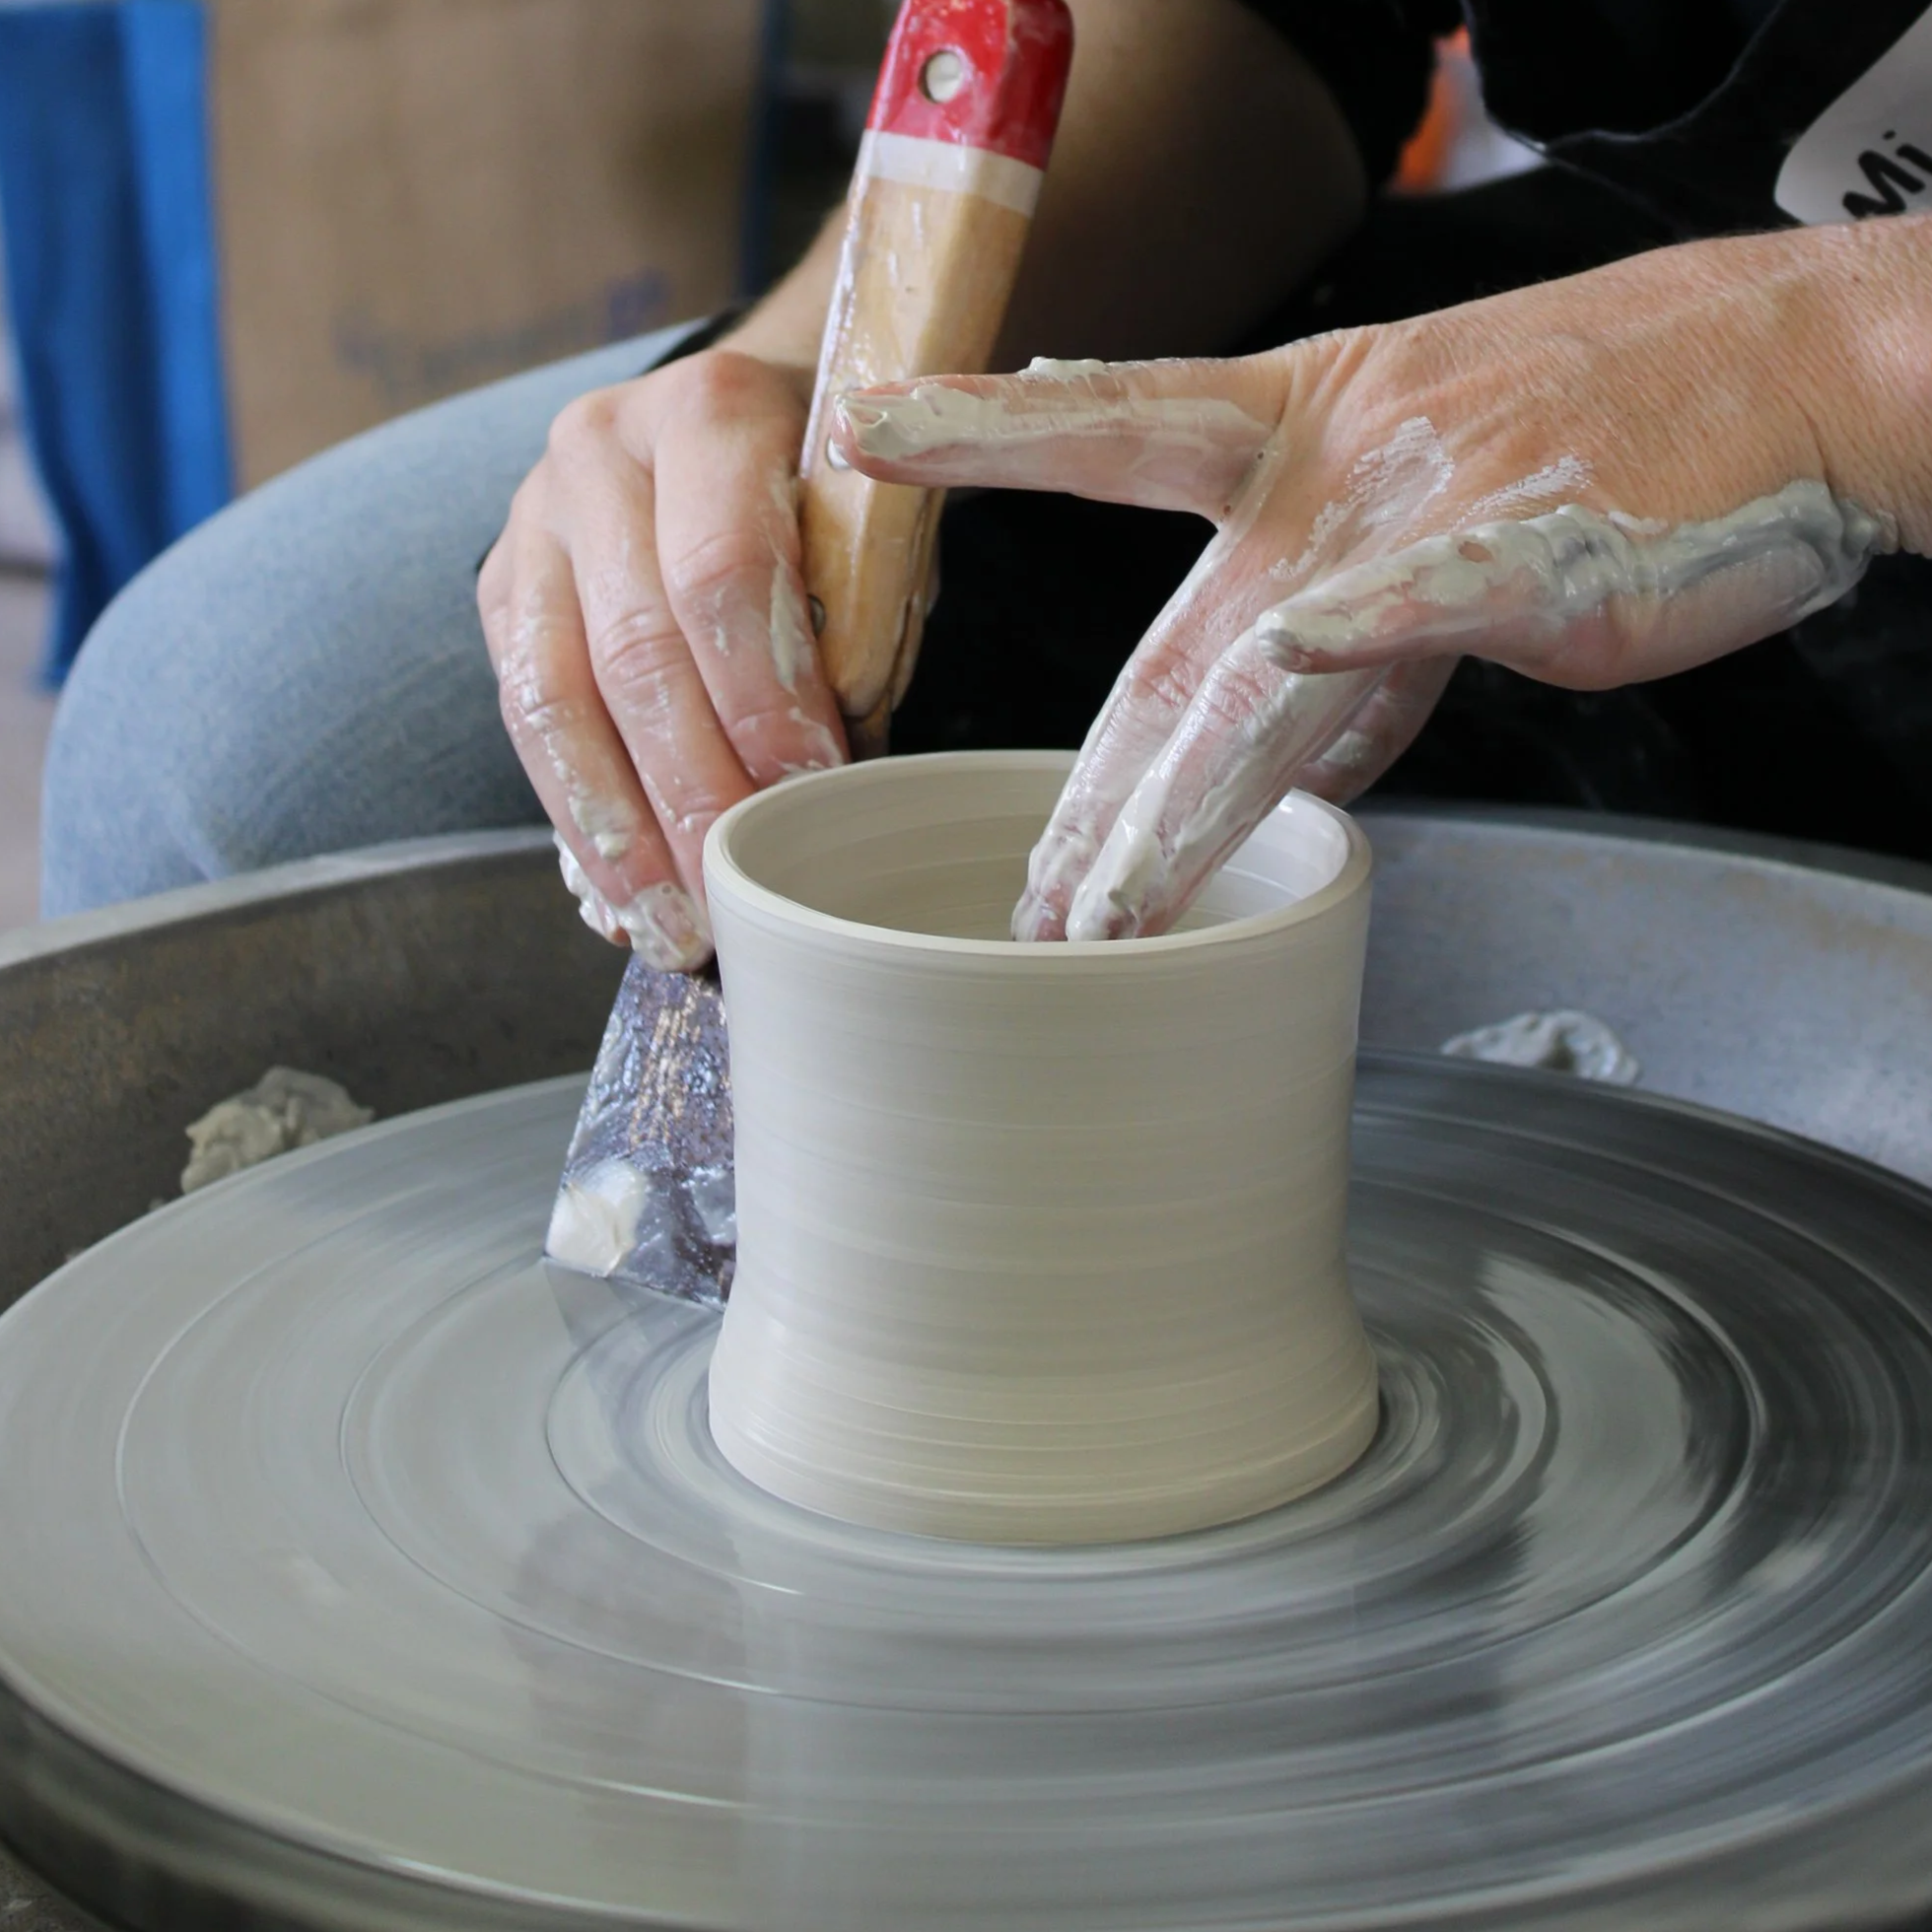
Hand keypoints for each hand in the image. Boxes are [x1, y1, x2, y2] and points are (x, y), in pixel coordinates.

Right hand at [479, 348, 846, 966]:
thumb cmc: (826, 488)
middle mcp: (599, 452)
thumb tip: (824, 777)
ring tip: (673, 928)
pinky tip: (622, 894)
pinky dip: (578, 815)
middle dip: (690, 788)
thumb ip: (853, 626)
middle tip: (737, 892)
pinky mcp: (501, 587)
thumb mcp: (869, 529)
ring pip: (557, 697)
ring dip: (621, 831)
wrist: (738, 413)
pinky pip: (527, 718)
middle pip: (635, 649)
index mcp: (706, 411)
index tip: (807, 791)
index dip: (762, 696)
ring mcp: (533, 520)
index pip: (722, 571)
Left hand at [834, 222, 1927, 939]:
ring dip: (1178, 806)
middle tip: (1021, 910)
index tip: (864, 432)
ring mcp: (1414, 512)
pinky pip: (1426, 599)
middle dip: (1090, 803)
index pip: (1108, 431)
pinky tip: (1300, 656)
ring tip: (1103, 915)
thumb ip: (1331, 638)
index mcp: (1292, 433)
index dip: (983, 429)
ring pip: (1263, 679)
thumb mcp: (1422, 527)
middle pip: (1168, 661)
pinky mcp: (1521, 552)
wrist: (1775, 375)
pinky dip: (1364, 631)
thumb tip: (1268, 737)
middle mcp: (1326, 475)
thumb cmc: (1597, 441)